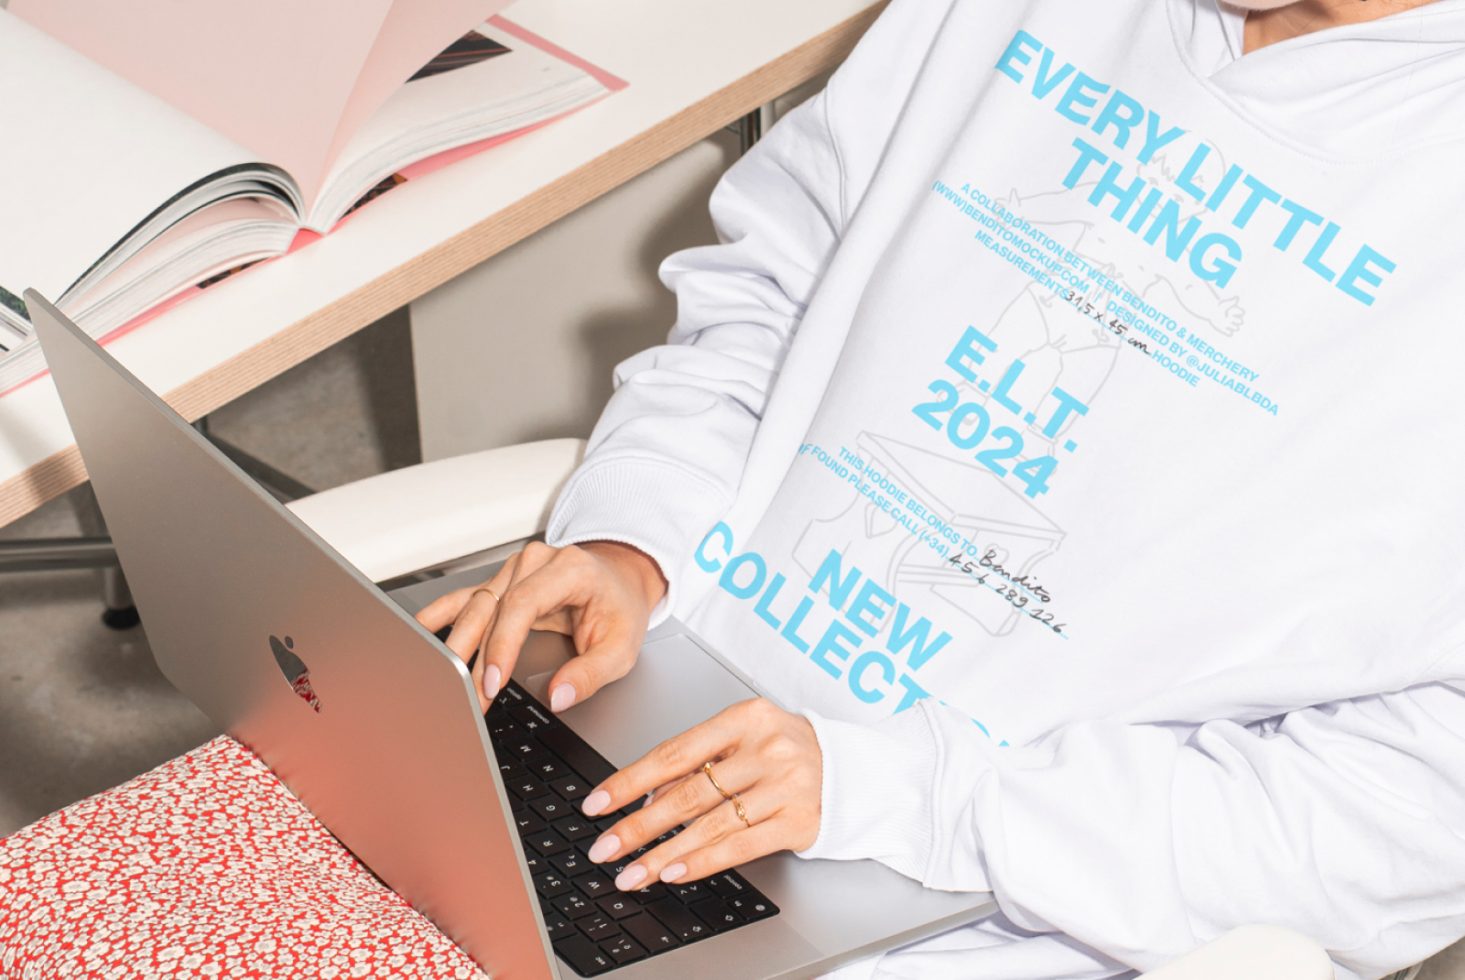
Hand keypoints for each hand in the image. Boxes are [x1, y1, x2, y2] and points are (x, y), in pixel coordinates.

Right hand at [415, 540, 665, 712]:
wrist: (622, 577)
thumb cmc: (621, 606)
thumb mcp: (623, 645)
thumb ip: (592, 674)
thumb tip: (558, 697)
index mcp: (568, 569)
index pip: (522, 605)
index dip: (503, 645)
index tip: (493, 681)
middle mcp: (535, 563)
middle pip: (491, 608)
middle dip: (474, 657)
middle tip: (468, 697)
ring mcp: (514, 571)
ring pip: (474, 606)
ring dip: (456, 646)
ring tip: (441, 680)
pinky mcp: (501, 584)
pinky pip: (464, 598)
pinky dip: (439, 615)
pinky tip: (417, 631)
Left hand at [577, 698, 822, 889]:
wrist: (856, 771)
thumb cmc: (792, 751)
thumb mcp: (746, 739)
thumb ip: (700, 763)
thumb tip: (646, 800)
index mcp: (746, 718)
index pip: (674, 752)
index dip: (630, 780)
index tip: (598, 803)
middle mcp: (766, 749)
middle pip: (688, 792)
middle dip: (638, 826)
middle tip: (605, 847)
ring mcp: (785, 785)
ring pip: (709, 824)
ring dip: (663, 853)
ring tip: (632, 873)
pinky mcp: (799, 820)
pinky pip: (740, 846)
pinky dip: (703, 862)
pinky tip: (675, 872)